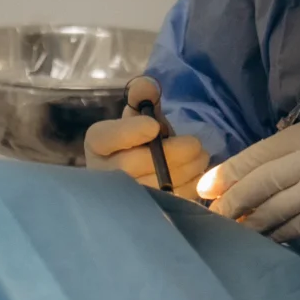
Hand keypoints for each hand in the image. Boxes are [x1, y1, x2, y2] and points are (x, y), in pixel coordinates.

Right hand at [82, 77, 208, 198]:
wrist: (146, 171)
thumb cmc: (143, 139)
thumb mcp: (142, 114)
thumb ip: (144, 96)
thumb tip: (147, 87)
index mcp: (98, 143)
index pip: (104, 137)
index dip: (130, 132)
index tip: (154, 126)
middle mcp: (102, 173)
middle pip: (131, 166)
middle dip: (170, 154)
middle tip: (196, 144)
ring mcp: (121, 198)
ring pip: (151, 187)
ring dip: (184, 171)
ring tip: (201, 157)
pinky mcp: (144, 212)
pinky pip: (166, 202)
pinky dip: (187, 187)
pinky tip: (196, 175)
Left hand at [196, 114, 299, 265]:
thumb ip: (299, 154)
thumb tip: (246, 174)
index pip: (263, 150)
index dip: (231, 171)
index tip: (206, 188)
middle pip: (263, 178)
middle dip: (232, 200)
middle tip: (211, 216)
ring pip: (275, 206)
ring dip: (251, 223)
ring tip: (232, 233)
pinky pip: (296, 228)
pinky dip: (276, 236)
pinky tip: (263, 242)